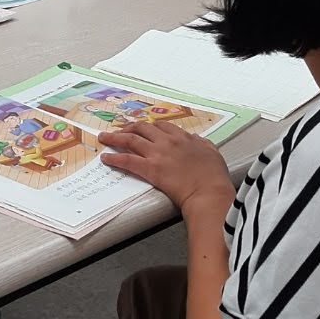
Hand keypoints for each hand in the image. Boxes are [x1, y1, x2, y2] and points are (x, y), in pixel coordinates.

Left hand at [98, 122, 233, 215]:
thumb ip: (203, 144)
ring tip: (104, 138)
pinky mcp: (151, 169)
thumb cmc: (214, 177)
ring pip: (131, 140)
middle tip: (120, 131)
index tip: (142, 128)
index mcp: (183, 137)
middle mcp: (168, 141)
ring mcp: (158, 154)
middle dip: (129, 128)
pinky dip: (114, 158)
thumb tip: (195, 138)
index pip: (162, 126)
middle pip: (143, 128)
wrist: (209, 192)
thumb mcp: (213, 153)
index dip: (149, 126)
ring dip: (115, 137)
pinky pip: (127, 160)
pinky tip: (106, 158)